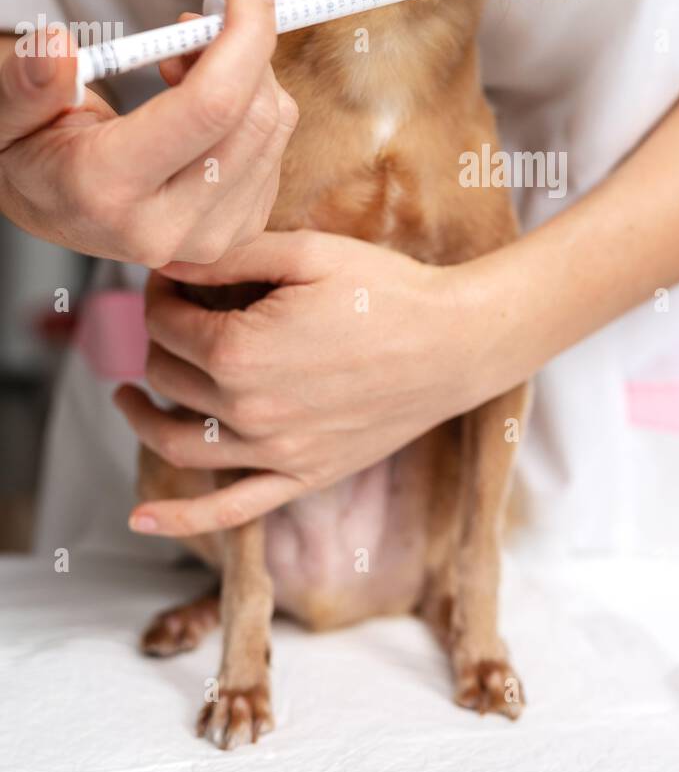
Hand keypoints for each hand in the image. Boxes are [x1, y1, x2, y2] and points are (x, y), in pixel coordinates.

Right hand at [0, 0, 297, 265]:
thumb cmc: (31, 152)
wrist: (54, 209)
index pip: (210, 107)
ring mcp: (209, 239)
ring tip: (185, 66)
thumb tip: (55, 47)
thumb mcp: (7, 113)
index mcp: (107, 191)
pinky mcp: (239, 233)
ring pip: (274, 128)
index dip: (244, 36)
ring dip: (248, 75)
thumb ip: (27, 81)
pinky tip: (205, 105)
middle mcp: (167, 226)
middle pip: (254, 116)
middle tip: (198, 21)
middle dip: (244, 47)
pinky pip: (276, 147)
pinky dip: (252, 106)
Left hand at [115, 230, 504, 535]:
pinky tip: (140, 518)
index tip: (174, 278)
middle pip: (167, 375)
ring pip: (177, 441)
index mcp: (240, 350)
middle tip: (176, 314)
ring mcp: (274, 451)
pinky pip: (229, 510)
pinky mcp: (302, 475)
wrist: (456, 344)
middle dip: (159, 339)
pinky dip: (179, 519)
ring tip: (129, 396)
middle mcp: (247, 409)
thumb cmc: (388, 290)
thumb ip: (229, 256)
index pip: (165, 322)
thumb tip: (165, 261)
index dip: (160, 293)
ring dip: (142, 416)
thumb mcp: (308, 252)